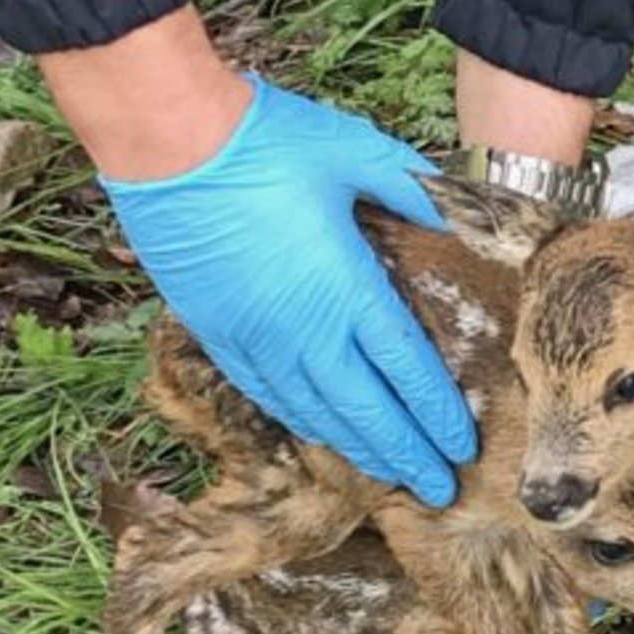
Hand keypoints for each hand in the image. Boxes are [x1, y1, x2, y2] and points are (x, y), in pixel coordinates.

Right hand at [100, 75, 476, 504]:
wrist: (169, 144)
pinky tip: (321, 434)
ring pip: (316, 413)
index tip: (464, 446)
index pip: (407, 371)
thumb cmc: (265, 142)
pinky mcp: (218, 333)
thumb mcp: (354, 151)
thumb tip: (449, 207)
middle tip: (439, 490)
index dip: (437, 415)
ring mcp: (258, 338)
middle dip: (407, 455)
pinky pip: (268, 394)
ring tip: (390, 475)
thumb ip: (408, 186)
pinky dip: (303, 422)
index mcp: (348, 289)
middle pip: (367, 411)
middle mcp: (306, 330)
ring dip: (358, 449)